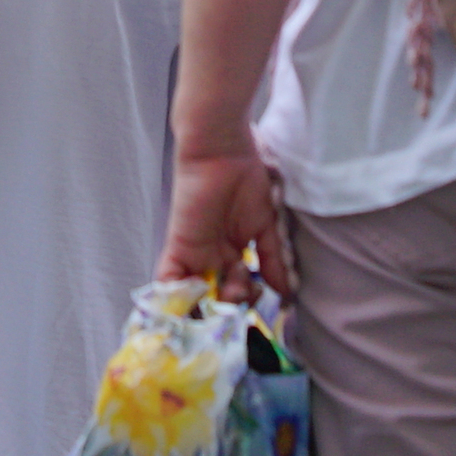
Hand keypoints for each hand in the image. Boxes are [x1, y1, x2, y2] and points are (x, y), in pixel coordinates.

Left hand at [156, 146, 291, 301]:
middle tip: (245, 291)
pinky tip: (194, 302)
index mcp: (233, 252)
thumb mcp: (266, 224)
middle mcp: (213, 257)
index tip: (264, 298)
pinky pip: (169, 281)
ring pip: (198, 294)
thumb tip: (287, 291)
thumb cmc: (246, 180)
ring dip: (213, 302)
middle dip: (233, 303)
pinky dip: (176, 298)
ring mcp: (195, 254)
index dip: (250, 299)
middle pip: (219, 296)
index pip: (239, 288)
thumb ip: (273, 259)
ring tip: (231, 292)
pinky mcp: (178, 247)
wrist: (223, 153)